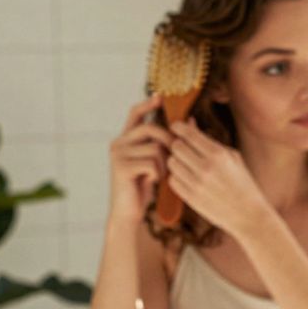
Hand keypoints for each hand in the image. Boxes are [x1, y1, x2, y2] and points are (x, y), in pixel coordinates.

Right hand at [107, 95, 172, 224]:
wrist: (129, 211)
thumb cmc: (145, 186)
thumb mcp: (158, 161)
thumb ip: (167, 142)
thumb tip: (189, 120)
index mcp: (126, 138)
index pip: (136, 113)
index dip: (148, 104)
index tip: (161, 97)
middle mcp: (119, 142)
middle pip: (151, 128)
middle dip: (168, 141)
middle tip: (173, 158)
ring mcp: (118, 154)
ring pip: (155, 148)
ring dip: (164, 164)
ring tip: (158, 176)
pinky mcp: (121, 167)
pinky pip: (151, 163)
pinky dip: (157, 174)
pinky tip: (151, 182)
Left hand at [166, 120, 269, 236]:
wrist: (249, 215)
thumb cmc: (242, 183)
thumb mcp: (232, 157)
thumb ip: (208, 140)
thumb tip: (189, 121)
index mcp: (219, 154)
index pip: (187, 133)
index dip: (178, 127)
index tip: (176, 128)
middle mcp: (206, 168)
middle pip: (175, 146)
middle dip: (177, 144)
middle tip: (182, 147)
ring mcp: (197, 184)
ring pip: (171, 163)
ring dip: (176, 161)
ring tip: (185, 164)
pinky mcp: (190, 198)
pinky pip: (172, 180)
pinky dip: (176, 177)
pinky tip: (187, 178)